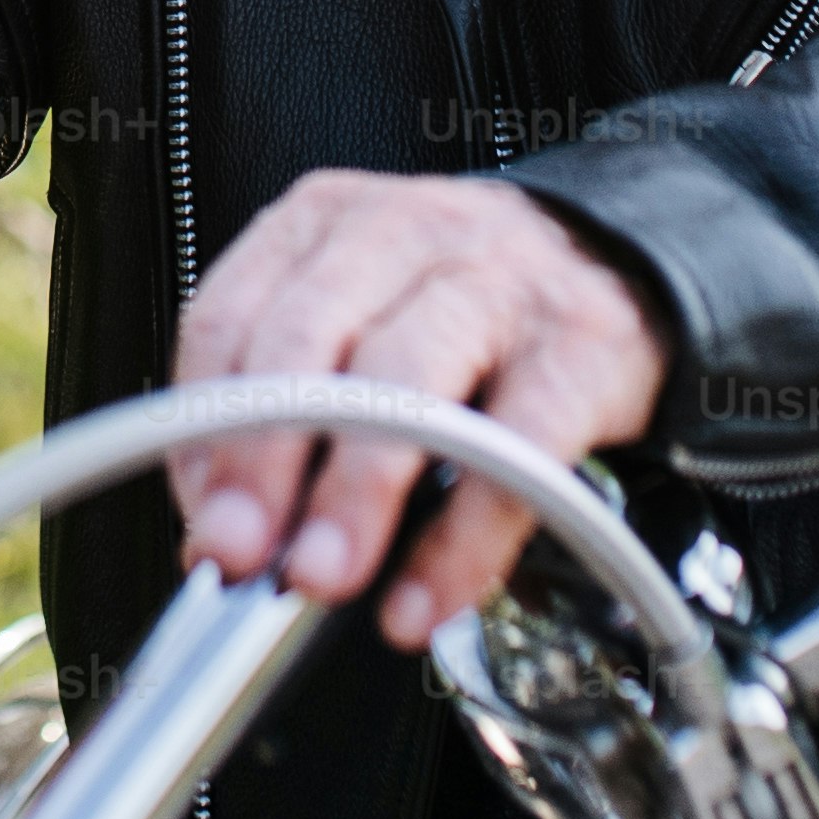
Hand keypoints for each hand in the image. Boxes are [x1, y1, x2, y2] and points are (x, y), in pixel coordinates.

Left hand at [167, 170, 669, 650]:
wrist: (618, 267)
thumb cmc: (459, 309)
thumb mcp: (359, 321)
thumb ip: (286, 408)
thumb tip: (227, 535)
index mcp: (323, 222)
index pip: (228, 317)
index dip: (201, 429)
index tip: (203, 520)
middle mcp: (403, 234)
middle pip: (307, 344)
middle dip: (261, 460)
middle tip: (240, 555)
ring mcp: (496, 283)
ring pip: (406, 380)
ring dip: (354, 492)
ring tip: (323, 578)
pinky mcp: (580, 346)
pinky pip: (517, 444)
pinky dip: (467, 535)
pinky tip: (428, 596)